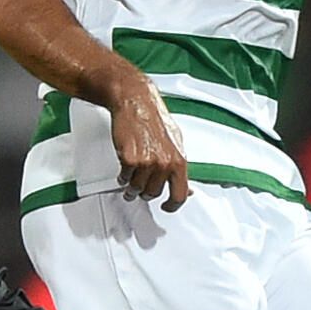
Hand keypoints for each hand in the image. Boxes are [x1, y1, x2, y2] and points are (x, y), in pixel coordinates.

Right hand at [108, 77, 189, 209]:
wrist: (135, 102)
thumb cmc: (154, 119)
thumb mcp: (176, 142)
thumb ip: (180, 167)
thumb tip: (188, 187)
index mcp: (179, 161)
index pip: (180, 195)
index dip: (172, 205)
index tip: (166, 207)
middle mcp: (165, 164)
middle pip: (154, 194)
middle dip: (146, 192)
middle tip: (142, 185)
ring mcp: (147, 163)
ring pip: (137, 189)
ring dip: (132, 185)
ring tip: (131, 176)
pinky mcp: (130, 160)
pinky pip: (124, 178)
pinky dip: (122, 176)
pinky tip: (125, 167)